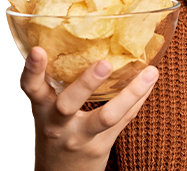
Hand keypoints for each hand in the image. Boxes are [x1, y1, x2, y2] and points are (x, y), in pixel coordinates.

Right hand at [21, 46, 158, 170]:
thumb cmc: (59, 132)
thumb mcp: (50, 111)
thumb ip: (63, 84)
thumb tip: (91, 43)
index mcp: (43, 109)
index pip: (32, 89)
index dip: (33, 70)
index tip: (39, 51)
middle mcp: (58, 125)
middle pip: (68, 103)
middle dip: (86, 83)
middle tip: (104, 63)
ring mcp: (80, 137)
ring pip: (106, 116)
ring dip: (131, 93)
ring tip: (150, 73)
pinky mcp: (100, 146)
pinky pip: (124, 120)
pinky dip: (139, 99)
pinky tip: (151, 82)